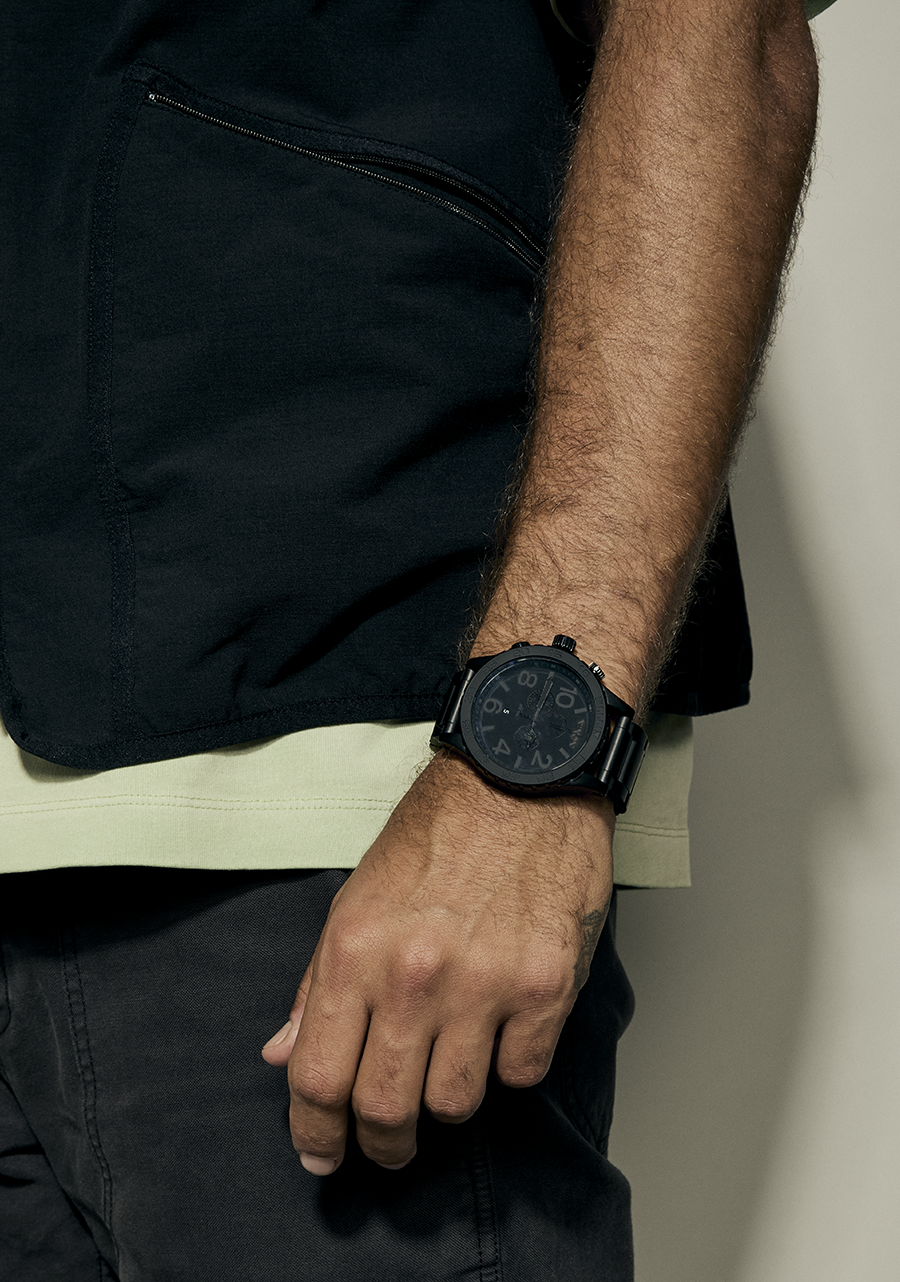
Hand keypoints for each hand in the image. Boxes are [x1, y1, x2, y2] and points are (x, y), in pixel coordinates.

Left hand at [261, 750, 614, 1174]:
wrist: (522, 777)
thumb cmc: (439, 832)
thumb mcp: (357, 896)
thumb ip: (317, 983)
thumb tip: (282, 1052)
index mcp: (354, 950)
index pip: (317, 1075)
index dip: (314, 1131)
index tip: (321, 1153)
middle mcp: (413, 975)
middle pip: (384, 1108)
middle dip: (383, 1144)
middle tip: (389, 1145)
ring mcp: (483, 984)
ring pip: (456, 1104)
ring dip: (449, 1100)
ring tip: (450, 1067)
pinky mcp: (544, 986)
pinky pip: (521, 1074)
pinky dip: (508, 1066)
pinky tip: (502, 1031)